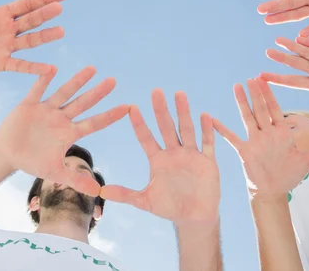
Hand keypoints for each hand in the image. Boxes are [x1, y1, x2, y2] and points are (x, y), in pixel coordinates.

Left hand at [0, 0, 64, 78]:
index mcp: (2, 14)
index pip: (25, 4)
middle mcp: (9, 29)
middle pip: (30, 20)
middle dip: (45, 13)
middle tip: (60, 6)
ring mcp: (8, 46)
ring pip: (30, 40)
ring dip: (45, 36)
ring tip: (61, 31)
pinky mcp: (3, 62)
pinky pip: (21, 65)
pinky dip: (35, 68)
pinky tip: (50, 69)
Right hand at [0, 66, 128, 195]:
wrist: (7, 154)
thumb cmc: (33, 161)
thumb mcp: (55, 172)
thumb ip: (76, 180)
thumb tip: (98, 193)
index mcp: (69, 132)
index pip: (95, 123)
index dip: (110, 115)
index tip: (128, 107)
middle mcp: (61, 118)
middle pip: (83, 103)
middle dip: (98, 93)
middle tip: (114, 80)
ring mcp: (46, 110)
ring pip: (64, 93)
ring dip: (77, 81)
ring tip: (93, 69)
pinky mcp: (29, 105)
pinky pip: (37, 90)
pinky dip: (43, 81)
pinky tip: (53, 69)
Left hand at [101, 89, 219, 224]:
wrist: (194, 217)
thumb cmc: (169, 207)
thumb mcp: (145, 201)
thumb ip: (125, 194)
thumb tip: (101, 190)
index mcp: (157, 160)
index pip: (146, 137)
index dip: (139, 123)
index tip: (131, 107)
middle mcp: (173, 153)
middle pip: (166, 127)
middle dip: (161, 110)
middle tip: (156, 91)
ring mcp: (190, 155)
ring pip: (186, 129)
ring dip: (184, 113)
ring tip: (179, 94)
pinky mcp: (207, 161)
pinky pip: (207, 143)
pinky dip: (207, 131)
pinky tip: (205, 116)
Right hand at [213, 79, 308, 198]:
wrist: (274, 190)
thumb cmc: (290, 175)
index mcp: (281, 132)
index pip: (275, 108)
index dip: (271, 94)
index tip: (266, 79)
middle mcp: (267, 133)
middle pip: (261, 108)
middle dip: (256, 93)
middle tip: (250, 77)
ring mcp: (255, 140)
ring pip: (247, 117)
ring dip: (241, 102)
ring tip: (236, 87)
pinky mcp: (245, 150)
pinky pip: (232, 138)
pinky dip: (222, 129)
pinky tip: (212, 119)